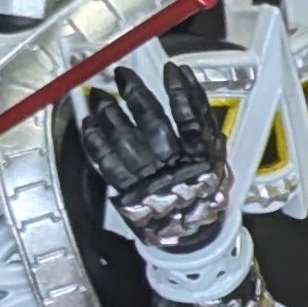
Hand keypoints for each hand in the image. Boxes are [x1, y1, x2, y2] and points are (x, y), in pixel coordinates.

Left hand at [80, 60, 235, 254]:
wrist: (190, 236)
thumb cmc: (204, 196)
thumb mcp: (218, 163)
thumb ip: (208, 131)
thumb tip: (192, 88)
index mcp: (201, 161)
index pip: (192, 119)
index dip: (183, 93)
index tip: (173, 70)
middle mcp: (174, 168)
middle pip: (153, 124)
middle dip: (137, 95)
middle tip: (123, 75)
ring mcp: (148, 180)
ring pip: (127, 141)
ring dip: (112, 115)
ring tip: (100, 97)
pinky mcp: (127, 192)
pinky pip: (108, 165)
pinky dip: (96, 144)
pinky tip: (88, 126)